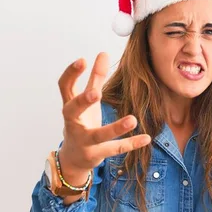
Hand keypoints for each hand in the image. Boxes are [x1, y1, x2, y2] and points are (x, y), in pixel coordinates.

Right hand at [57, 52, 151, 172]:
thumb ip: (95, 78)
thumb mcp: (87, 101)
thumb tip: (103, 53)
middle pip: (73, 110)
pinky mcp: (96, 154)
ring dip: (115, 128)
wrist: (73, 158)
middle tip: (96, 93)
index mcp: (70, 106)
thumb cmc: (80, 122)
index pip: (64, 87)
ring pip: (98, 135)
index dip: (71, 73)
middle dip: (83, 101)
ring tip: (133, 119)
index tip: (82, 60)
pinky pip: (115, 149)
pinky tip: (146, 138)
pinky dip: (131, 144)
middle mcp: (73, 123)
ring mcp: (84, 140)